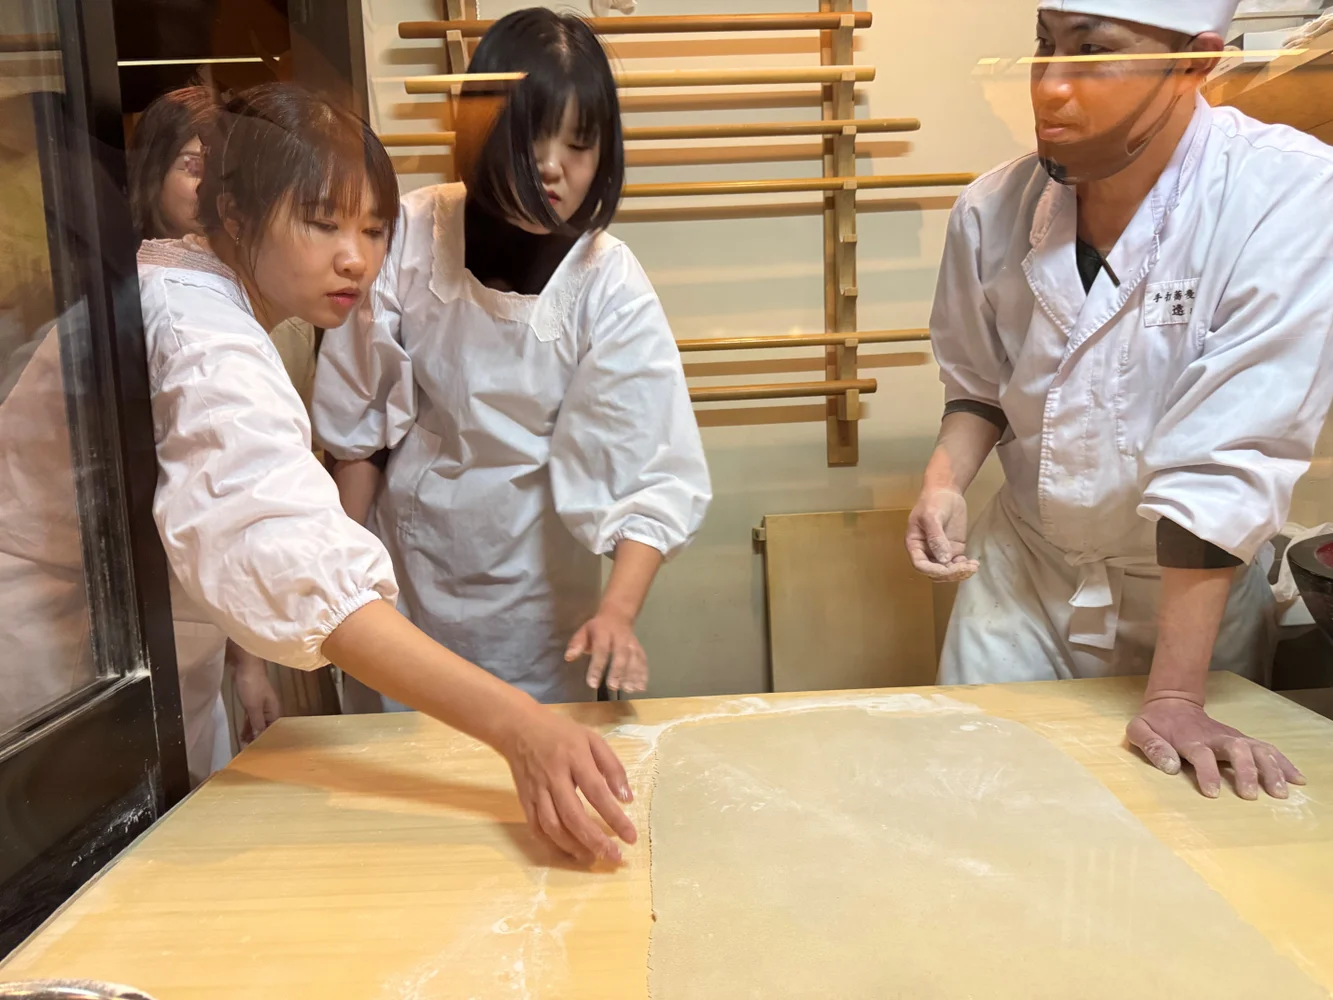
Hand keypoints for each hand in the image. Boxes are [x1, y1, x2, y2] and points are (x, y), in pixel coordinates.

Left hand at [232, 650, 281, 743]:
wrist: (245, 665)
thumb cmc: (252, 685)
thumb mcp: (254, 706)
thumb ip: (257, 722)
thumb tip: (260, 736)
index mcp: (274, 710)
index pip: (273, 729)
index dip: (268, 740)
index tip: (260, 751)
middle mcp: (269, 709)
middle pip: (265, 727)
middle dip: (259, 738)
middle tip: (249, 750)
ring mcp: (260, 705)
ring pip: (257, 723)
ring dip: (252, 732)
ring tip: (244, 745)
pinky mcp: (251, 702)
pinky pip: (251, 717)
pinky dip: (248, 725)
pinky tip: (243, 733)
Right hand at [500, 704, 637, 863]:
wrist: (519, 727)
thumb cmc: (561, 733)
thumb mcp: (592, 739)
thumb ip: (612, 767)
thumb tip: (627, 799)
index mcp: (574, 758)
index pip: (597, 792)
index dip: (614, 817)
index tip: (631, 837)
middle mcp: (554, 776)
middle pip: (573, 815)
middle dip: (595, 840)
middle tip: (614, 857)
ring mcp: (537, 790)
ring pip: (552, 826)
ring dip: (573, 846)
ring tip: (592, 857)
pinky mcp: (525, 800)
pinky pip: (536, 827)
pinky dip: (551, 843)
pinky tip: (567, 850)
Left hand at [566, 609, 647, 694]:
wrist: (618, 614)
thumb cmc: (597, 628)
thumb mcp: (584, 631)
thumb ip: (576, 644)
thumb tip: (568, 657)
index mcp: (604, 633)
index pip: (601, 650)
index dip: (597, 667)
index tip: (592, 683)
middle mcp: (620, 638)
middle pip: (621, 654)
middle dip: (618, 671)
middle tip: (613, 687)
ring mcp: (632, 643)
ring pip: (634, 658)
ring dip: (633, 674)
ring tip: (630, 689)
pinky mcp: (639, 648)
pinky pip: (643, 660)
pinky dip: (643, 674)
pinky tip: (641, 687)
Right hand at [905, 488, 977, 581]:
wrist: (946, 492)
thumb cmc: (933, 502)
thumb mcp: (932, 517)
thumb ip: (936, 538)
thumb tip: (944, 560)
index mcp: (915, 545)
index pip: (920, 564)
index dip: (933, 570)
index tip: (947, 567)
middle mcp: (926, 552)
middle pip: (935, 572)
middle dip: (950, 573)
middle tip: (966, 568)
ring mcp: (940, 552)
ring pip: (947, 571)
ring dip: (960, 572)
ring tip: (973, 566)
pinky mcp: (953, 549)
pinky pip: (957, 564)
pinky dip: (965, 567)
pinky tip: (973, 563)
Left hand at [1127, 696, 1303, 799]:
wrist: (1173, 702)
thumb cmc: (1156, 722)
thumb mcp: (1139, 730)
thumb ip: (1151, 745)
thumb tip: (1169, 766)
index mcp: (1189, 738)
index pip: (1201, 755)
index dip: (1207, 773)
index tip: (1212, 794)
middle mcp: (1215, 738)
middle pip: (1237, 749)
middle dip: (1246, 771)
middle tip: (1251, 795)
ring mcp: (1232, 737)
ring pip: (1257, 749)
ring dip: (1271, 769)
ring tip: (1281, 792)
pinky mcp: (1243, 740)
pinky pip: (1267, 749)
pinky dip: (1283, 763)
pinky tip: (1296, 778)